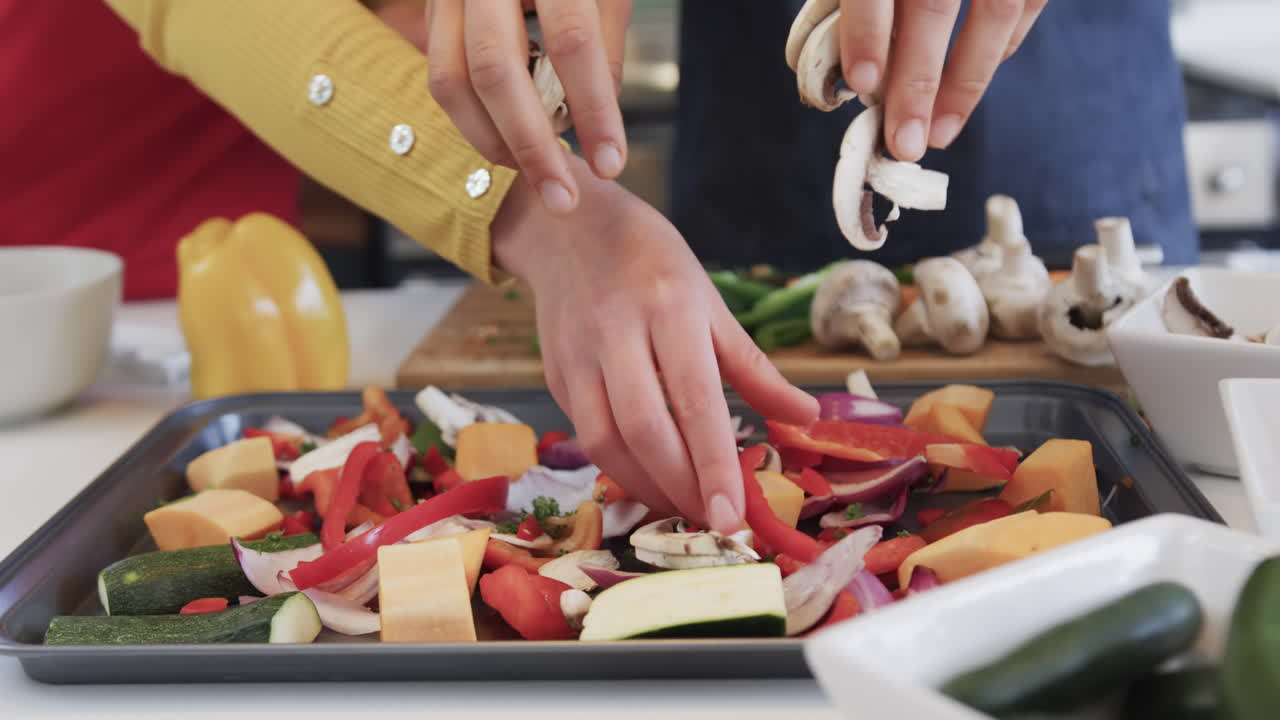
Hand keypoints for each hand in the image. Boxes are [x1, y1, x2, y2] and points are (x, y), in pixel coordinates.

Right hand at [425, 0, 631, 215]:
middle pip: (494, 69)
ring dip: (493, 141)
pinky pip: (441, 76)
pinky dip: (474, 120)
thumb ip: (604, 51)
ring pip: (450, 81)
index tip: (611, 163)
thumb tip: (595, 129)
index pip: (569, 38)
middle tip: (564, 198)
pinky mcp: (432, 7)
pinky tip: (509, 143)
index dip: (593, 108)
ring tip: (537, 174)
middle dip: (531, 146)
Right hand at [491, 153, 818, 533]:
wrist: (566, 226)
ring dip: (648, 488)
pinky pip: (585, 435)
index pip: (695, 400)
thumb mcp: (710, 300)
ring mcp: (578, 355)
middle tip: (716, 524)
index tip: (734, 516)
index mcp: (670, 307)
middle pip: (646, 431)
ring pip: (606, 442)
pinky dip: (619, 469)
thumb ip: (753, 367)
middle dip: (682, 489)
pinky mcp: (555, 375)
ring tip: (686, 508)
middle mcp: (617, 332)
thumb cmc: (651, 260)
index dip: (714, 464)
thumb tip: (806, 417)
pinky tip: (650, 481)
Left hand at [838, 0, 1048, 160]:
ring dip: (964, 83)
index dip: (866, 31)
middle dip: (917, 82)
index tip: (862, 83)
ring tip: (937, 136)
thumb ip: (853, 5)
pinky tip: (967, 90)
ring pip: (993, 13)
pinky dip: (1000, 50)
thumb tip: (855, 76)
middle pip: (932, 8)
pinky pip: (1026, 4)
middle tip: (902, 143)